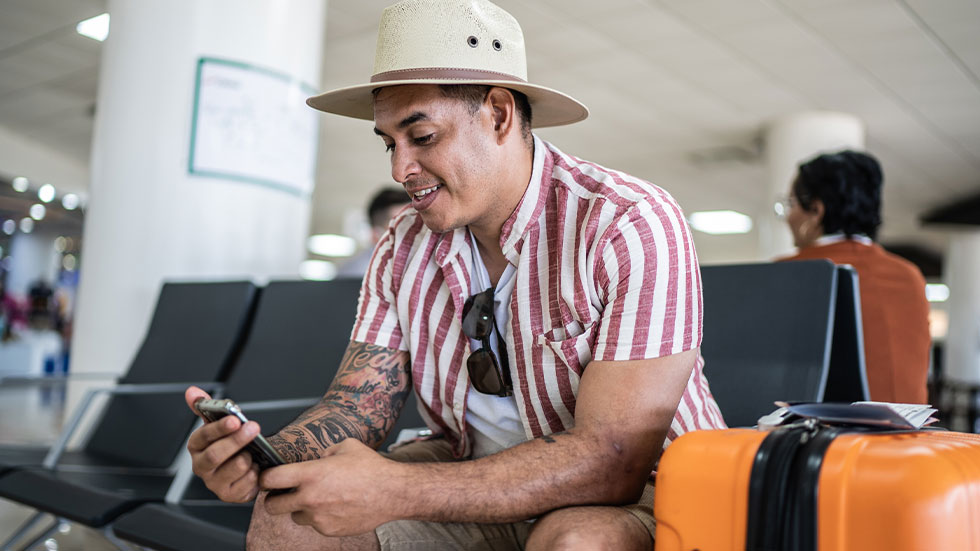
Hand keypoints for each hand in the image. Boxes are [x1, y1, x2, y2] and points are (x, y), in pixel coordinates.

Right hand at [184, 386, 261, 502]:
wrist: (247, 464)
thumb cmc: (230, 443)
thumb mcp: (220, 424)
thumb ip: (207, 407)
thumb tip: (192, 391)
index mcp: (196, 446)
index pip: (203, 436)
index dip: (219, 428)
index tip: (234, 419)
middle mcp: (201, 466)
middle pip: (215, 454)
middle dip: (236, 440)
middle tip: (253, 427)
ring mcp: (214, 483)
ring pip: (235, 467)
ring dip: (249, 457)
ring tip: (254, 452)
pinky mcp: (230, 495)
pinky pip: (247, 483)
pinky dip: (256, 473)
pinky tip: (257, 468)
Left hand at [260, 438, 402, 536]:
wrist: (392, 493)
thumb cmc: (371, 468)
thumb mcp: (346, 446)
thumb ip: (324, 452)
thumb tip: (317, 458)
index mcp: (310, 474)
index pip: (269, 479)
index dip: (264, 478)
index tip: (267, 478)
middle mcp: (310, 498)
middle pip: (271, 506)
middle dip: (273, 499)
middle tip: (282, 493)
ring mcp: (318, 517)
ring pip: (294, 516)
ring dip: (300, 508)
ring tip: (319, 498)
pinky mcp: (328, 530)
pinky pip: (314, 525)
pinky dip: (320, 517)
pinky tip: (336, 506)